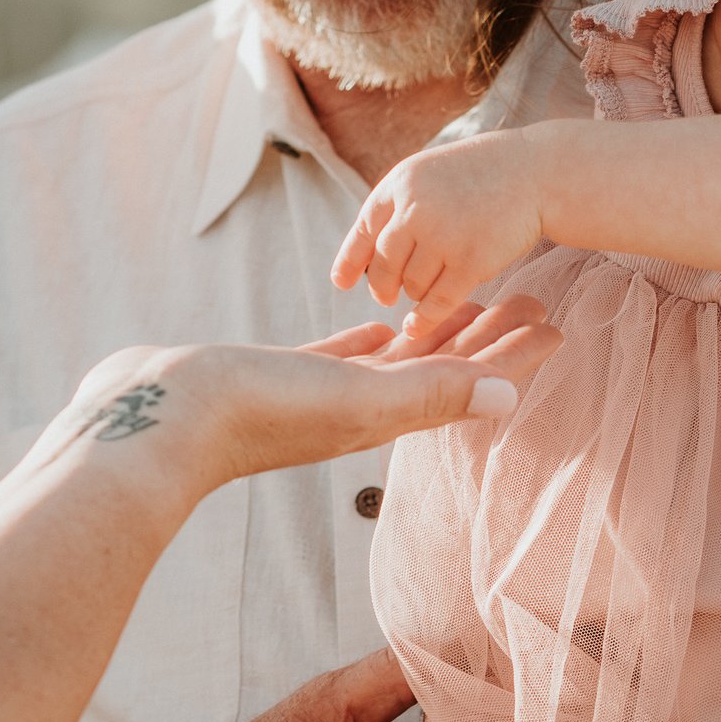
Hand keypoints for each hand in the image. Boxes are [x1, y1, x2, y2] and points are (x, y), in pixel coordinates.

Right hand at [41, 294, 558, 500]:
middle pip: (444, 367)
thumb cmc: (260, 413)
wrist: (163, 421)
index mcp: (386, 413)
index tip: (557, 326)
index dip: (513, 355)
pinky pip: (347, 353)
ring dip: (438, 331)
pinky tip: (385, 320)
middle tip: (530, 301)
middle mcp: (363, 406)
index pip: (468, 382)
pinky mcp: (286, 374)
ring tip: (471, 300)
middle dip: (488, 337)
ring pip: (400, 358)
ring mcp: (324, 392)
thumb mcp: (358, 398)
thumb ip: (434, 392)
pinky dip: (376, 336)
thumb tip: (510, 396)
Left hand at [332, 131, 547, 338]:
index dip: (350, 260)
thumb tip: (363, 258)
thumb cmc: (483, 176)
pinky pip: (438, 301)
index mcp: (402, 183)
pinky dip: (425, 318)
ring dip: (413, 294)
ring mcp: (444, 235)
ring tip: (422, 292)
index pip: (364, 230)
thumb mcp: (431, 174)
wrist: (537, 174)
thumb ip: (401, 205)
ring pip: (410, 284)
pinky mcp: (471, 261)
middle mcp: (416, 208)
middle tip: (385, 297)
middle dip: (382, 285)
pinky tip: (417, 326)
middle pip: (383, 263)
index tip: (342, 283)